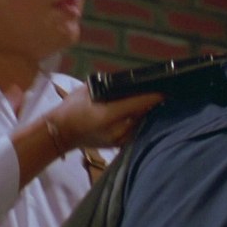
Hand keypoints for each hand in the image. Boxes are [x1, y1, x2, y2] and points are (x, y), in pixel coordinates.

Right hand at [47, 85, 162, 148]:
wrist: (60, 133)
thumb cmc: (72, 108)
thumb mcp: (89, 90)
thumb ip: (110, 86)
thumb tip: (132, 82)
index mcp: (109, 114)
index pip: (139, 103)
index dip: (155, 96)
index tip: (166, 89)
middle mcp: (117, 129)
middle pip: (144, 114)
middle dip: (153, 103)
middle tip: (164, 91)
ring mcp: (119, 139)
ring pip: (142, 123)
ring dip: (148, 113)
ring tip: (156, 101)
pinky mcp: (119, 145)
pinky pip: (136, 131)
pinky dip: (140, 122)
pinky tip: (143, 113)